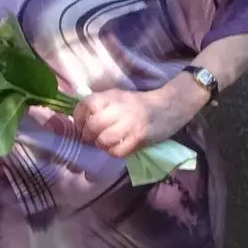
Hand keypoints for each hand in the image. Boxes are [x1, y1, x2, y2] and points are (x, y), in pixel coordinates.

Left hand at [73, 81, 206, 158]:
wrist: (168, 107)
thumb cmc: (138, 103)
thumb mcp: (117, 96)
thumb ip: (99, 105)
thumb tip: (78, 119)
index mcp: (111, 96)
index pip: (86, 105)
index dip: (78, 118)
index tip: (80, 124)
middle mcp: (119, 108)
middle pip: (93, 125)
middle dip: (87, 135)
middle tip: (90, 137)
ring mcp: (130, 124)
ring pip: (103, 140)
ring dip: (100, 144)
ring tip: (104, 143)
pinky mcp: (139, 139)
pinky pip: (117, 152)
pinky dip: (113, 152)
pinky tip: (116, 148)